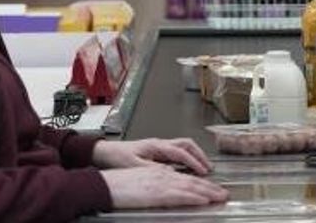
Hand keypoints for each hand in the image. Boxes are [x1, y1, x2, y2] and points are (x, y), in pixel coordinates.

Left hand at [92, 138, 212, 175]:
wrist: (107, 152)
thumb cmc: (118, 156)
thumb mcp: (135, 164)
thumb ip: (153, 168)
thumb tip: (171, 172)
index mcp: (156, 145)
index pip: (180, 152)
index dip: (194, 162)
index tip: (203, 171)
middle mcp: (160, 143)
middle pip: (186, 144)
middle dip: (200, 155)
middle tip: (208, 167)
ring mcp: (160, 146)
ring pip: (183, 146)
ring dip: (195, 155)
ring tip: (203, 167)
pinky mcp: (158, 151)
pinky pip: (177, 152)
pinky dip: (187, 158)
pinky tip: (189, 167)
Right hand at [101, 167, 228, 209]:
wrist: (104, 184)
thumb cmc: (118, 185)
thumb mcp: (141, 181)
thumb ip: (156, 184)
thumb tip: (167, 191)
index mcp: (159, 173)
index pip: (185, 177)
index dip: (201, 183)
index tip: (213, 189)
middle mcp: (163, 175)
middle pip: (192, 180)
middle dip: (210, 187)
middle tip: (224, 193)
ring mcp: (161, 183)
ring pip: (190, 186)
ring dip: (208, 191)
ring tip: (220, 196)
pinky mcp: (157, 192)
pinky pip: (180, 194)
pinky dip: (194, 196)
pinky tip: (204, 199)